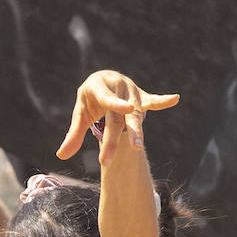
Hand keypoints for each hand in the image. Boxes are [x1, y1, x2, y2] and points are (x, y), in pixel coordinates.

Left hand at [55, 70, 178, 164]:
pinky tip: (175, 98)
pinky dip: (162, 101)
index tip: (125, 110)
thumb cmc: (90, 100)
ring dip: (137, 130)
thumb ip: (74, 135)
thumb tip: (60, 156)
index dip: (116, 104)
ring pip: (136, 114)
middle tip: (131, 148)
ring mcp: (131, 90)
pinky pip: (153, 100)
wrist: (102, 81)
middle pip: (121, 114)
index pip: (108, 99)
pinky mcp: (141, 96)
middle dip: (124, 132)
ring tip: (137, 147)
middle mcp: (117, 86)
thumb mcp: (80, 114)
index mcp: (98, 86)